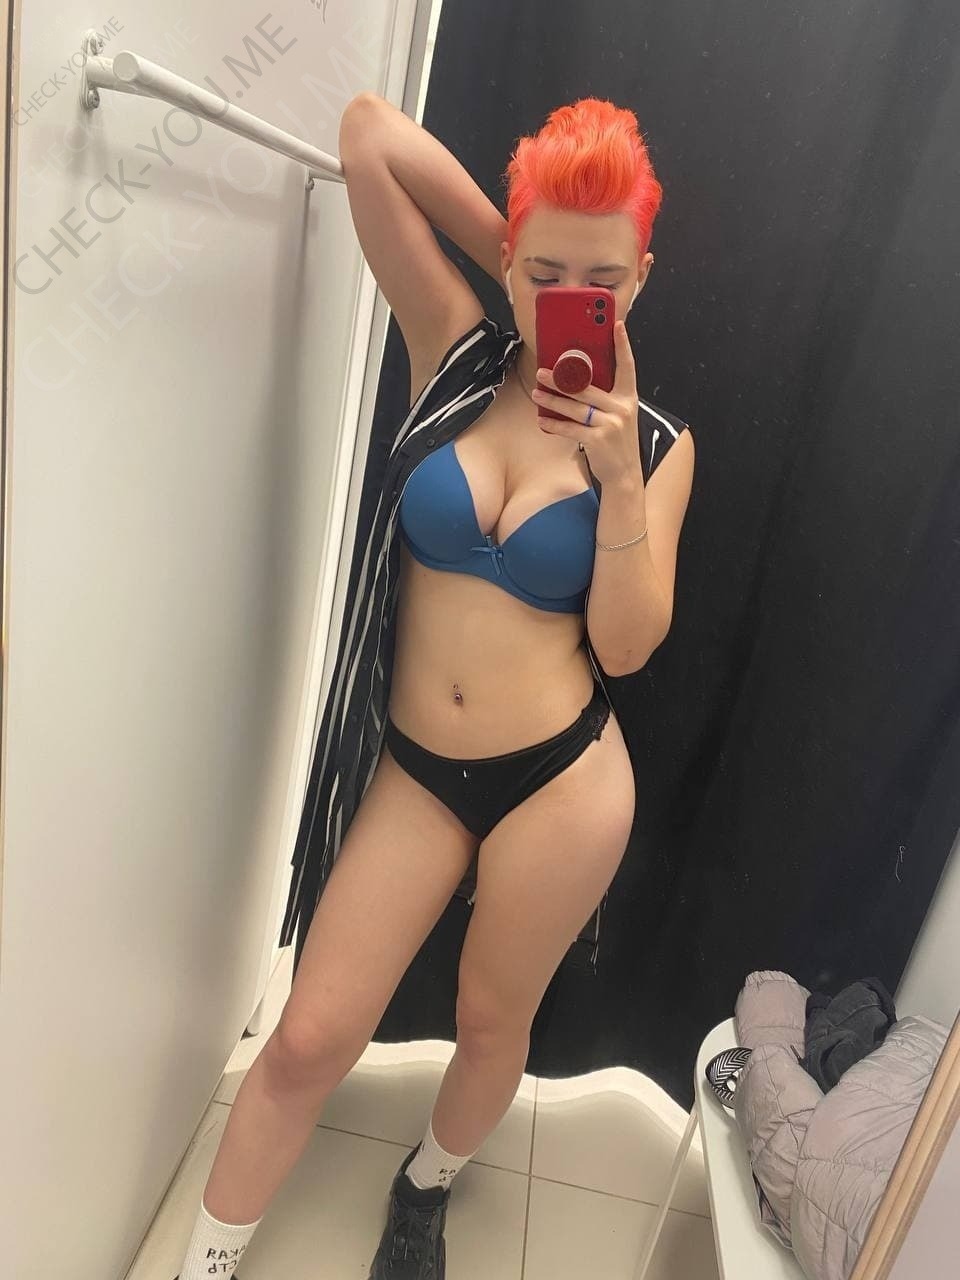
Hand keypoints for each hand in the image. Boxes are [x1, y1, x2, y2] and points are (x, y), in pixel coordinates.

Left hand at [531, 320, 643, 487]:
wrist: (625, 474)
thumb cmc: (617, 440)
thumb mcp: (619, 415)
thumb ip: (605, 398)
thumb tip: (576, 380)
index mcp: (629, 398)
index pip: (627, 366)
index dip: (622, 345)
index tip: (616, 325)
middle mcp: (622, 408)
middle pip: (588, 387)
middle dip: (563, 378)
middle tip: (542, 371)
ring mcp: (611, 424)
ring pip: (575, 407)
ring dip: (552, 400)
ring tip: (537, 393)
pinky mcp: (598, 440)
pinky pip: (570, 428)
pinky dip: (554, 424)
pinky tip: (542, 420)